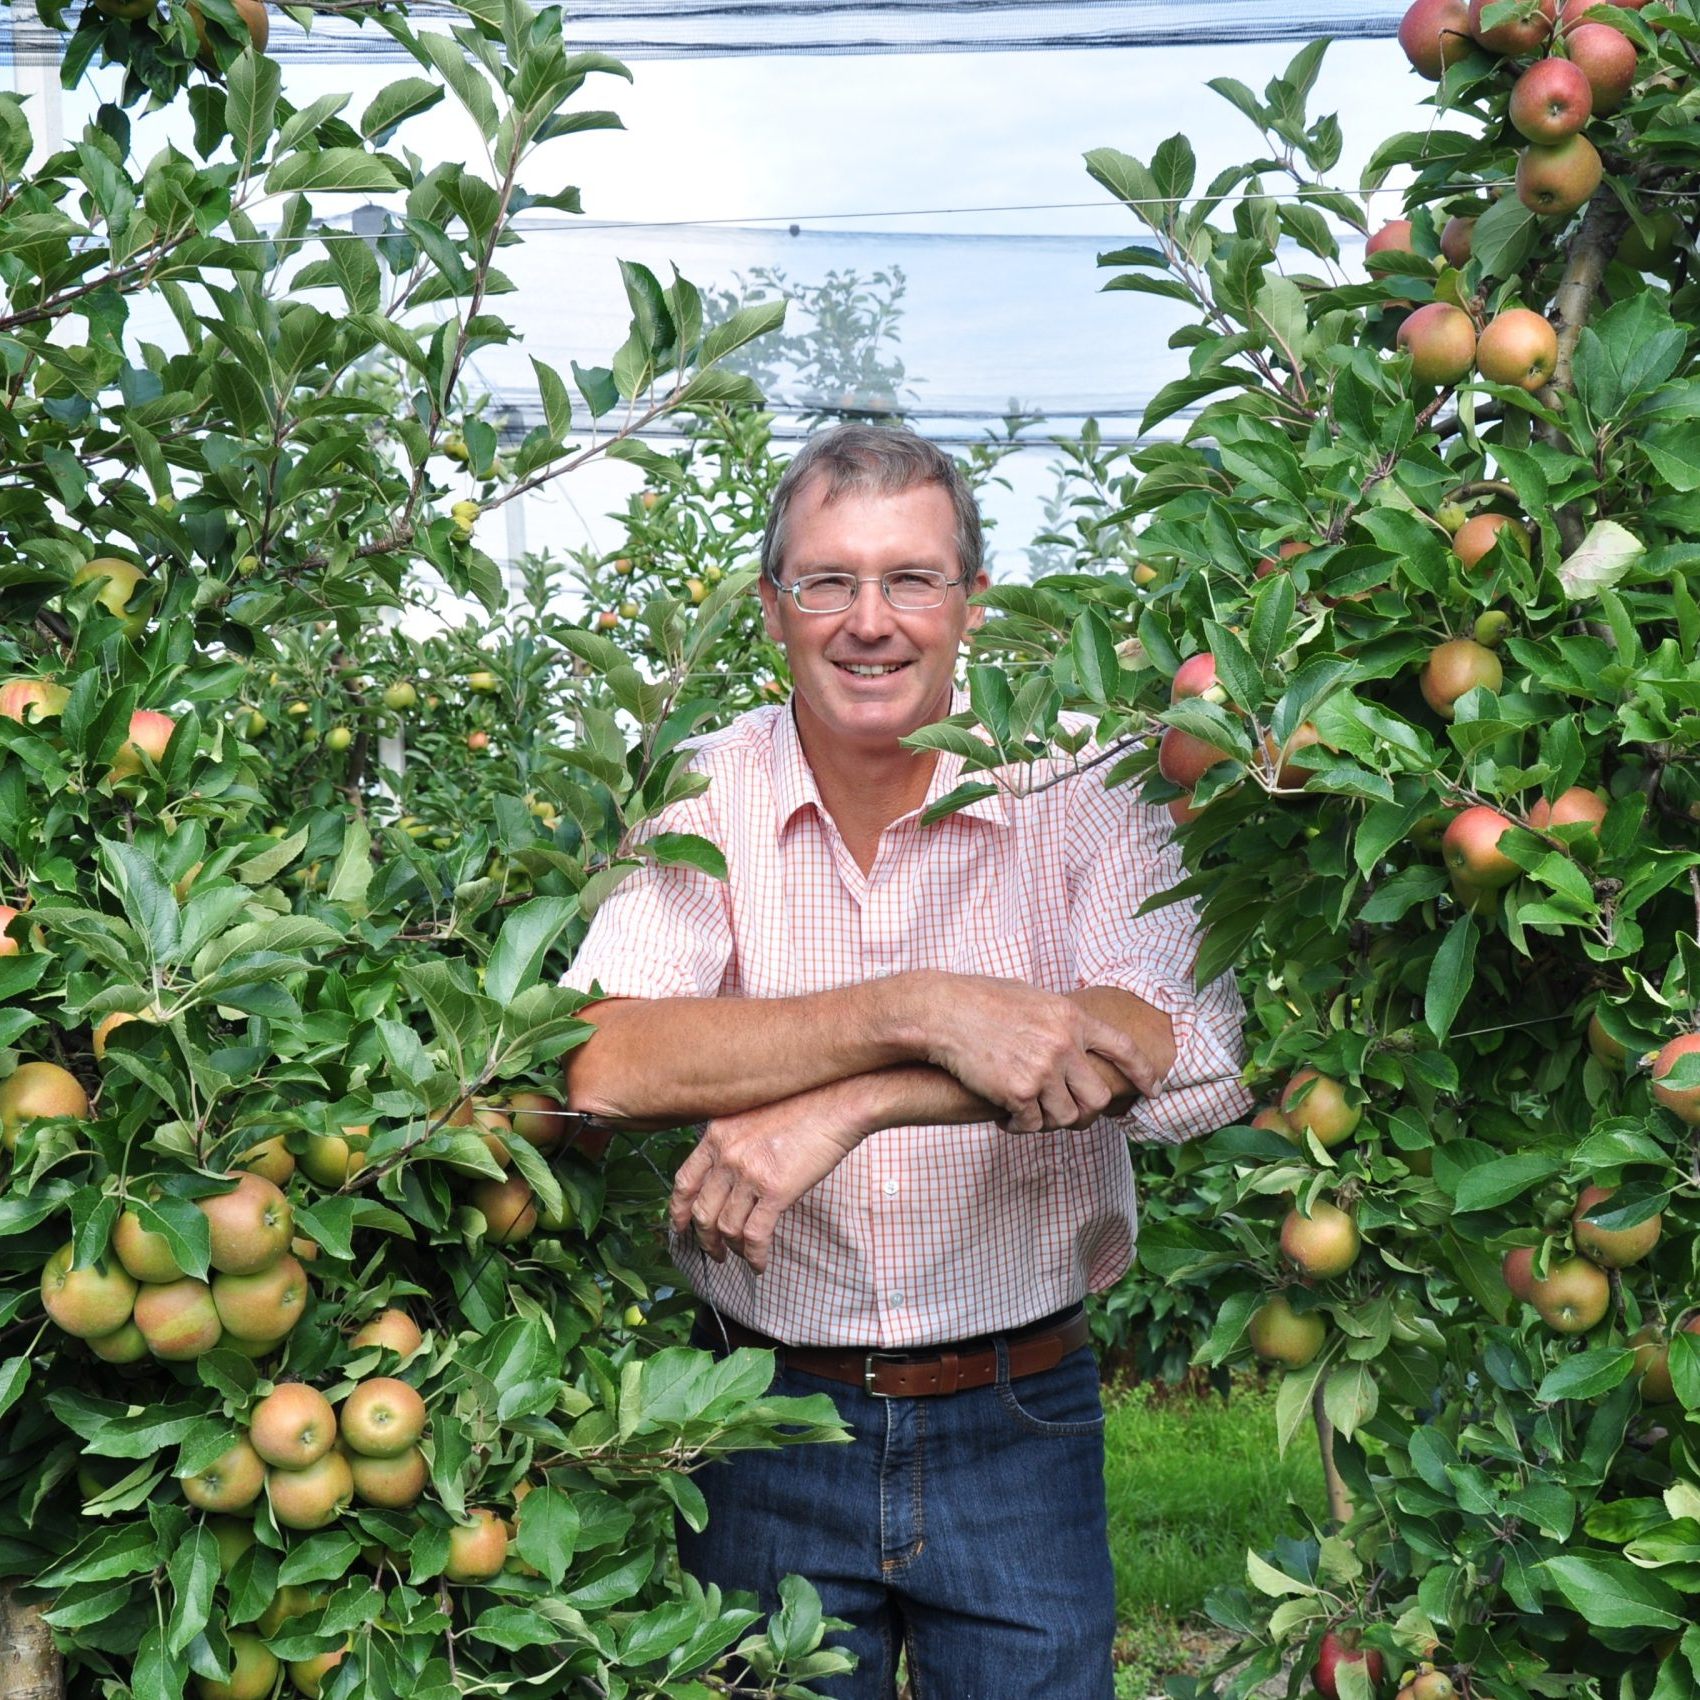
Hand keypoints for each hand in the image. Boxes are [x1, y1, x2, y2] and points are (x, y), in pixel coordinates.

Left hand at [669, 1077, 874, 1272]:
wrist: (836, 1101)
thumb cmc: (803, 1104)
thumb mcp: (752, 1114)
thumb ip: (734, 1140)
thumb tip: (728, 1172)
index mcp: (717, 1135)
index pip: (684, 1181)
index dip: (678, 1210)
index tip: (680, 1226)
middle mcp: (727, 1154)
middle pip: (703, 1211)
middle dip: (705, 1239)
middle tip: (714, 1251)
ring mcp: (749, 1173)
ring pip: (727, 1227)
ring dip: (731, 1248)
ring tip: (740, 1256)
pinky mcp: (776, 1190)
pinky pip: (755, 1235)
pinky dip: (754, 1256)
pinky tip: (760, 1263)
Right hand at [924, 976, 1165, 1134]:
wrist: (942, 1011)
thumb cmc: (979, 1000)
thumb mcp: (1031, 996)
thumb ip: (1058, 1019)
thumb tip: (1074, 1037)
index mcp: (1071, 1017)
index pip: (1123, 1048)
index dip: (1143, 1072)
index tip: (1153, 1090)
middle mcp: (1063, 1044)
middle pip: (1098, 1097)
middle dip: (1087, 1111)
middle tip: (1071, 1115)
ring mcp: (1042, 1069)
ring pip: (1067, 1117)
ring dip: (1050, 1121)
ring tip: (1031, 1114)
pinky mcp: (1017, 1092)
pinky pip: (1033, 1125)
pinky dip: (1021, 1126)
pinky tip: (1007, 1118)